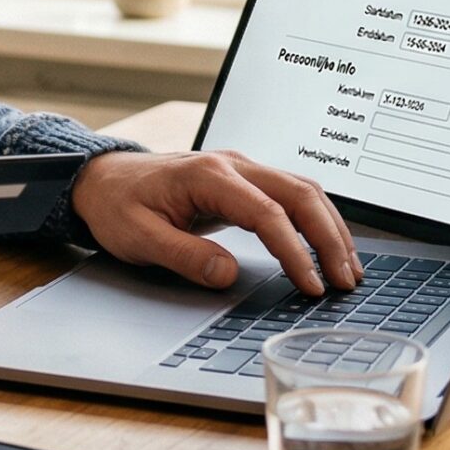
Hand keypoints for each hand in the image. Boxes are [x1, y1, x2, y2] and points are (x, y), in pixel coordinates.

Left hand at [68, 150, 360, 295]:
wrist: (101, 178)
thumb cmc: (117, 205)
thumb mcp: (138, 237)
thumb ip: (184, 256)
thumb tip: (228, 274)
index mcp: (208, 175)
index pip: (267, 212)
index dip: (295, 251)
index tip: (310, 285)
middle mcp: (233, 164)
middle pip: (299, 193)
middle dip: (329, 238)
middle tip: (346, 280)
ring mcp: (241, 168)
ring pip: (303, 190)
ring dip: (330, 228)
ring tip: (348, 269)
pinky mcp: (244, 179)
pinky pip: (291, 194)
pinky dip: (316, 220)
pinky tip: (327, 246)